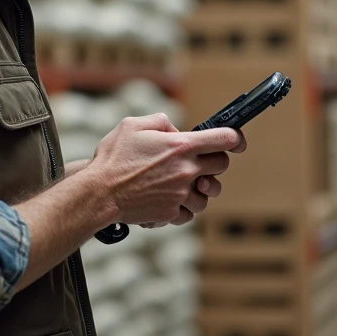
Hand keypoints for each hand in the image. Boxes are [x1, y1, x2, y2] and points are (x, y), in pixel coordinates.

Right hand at [88, 113, 241, 226]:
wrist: (99, 192)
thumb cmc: (114, 157)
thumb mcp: (134, 124)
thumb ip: (162, 122)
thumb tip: (175, 132)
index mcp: (181, 146)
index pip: (225, 139)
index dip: (236, 138)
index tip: (236, 141)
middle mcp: (186, 171)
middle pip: (221, 166)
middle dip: (215, 161)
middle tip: (200, 161)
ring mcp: (180, 194)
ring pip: (208, 194)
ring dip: (200, 189)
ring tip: (183, 184)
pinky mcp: (171, 213)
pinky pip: (190, 213)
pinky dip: (184, 208)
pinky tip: (171, 200)